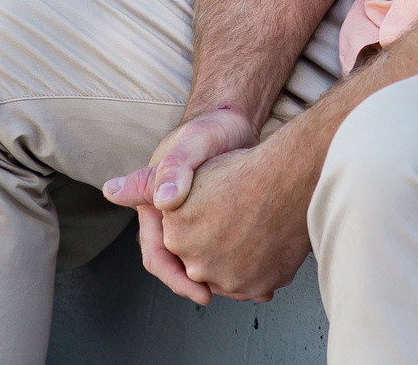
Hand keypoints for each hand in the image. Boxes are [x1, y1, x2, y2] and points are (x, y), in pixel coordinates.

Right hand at [153, 135, 317, 303]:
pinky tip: (264, 273)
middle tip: (235, 296)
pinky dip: (240, 265)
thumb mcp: (189, 145)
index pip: (156, 256)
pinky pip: (224, 251)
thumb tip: (161, 199)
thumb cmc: (207, 129)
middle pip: (181, 266)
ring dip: (224, 280)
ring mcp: (195, 223)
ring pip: (203, 263)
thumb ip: (172, 169)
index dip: (176, 279)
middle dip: (205, 286)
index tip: (201, 294)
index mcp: (153, 208)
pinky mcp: (219, 222)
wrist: (233, 121)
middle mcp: (171, 221)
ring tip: (255, 291)